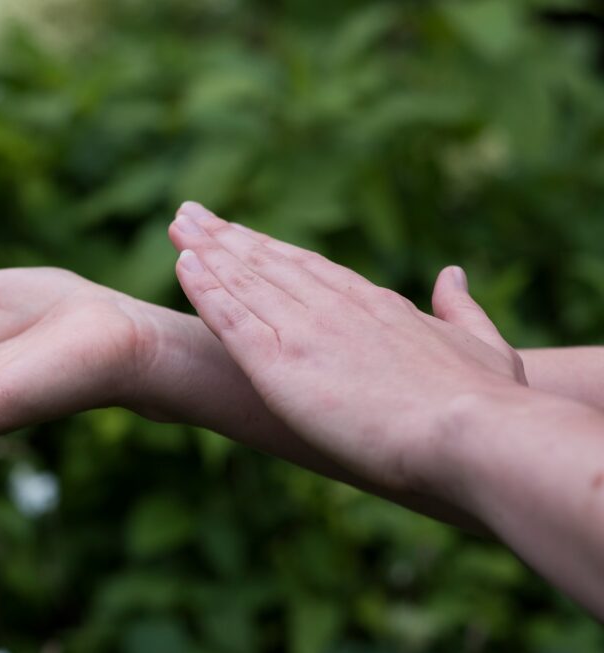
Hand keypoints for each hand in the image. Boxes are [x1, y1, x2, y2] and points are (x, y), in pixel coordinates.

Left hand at [167, 202, 526, 496]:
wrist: (469, 432)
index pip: (308, 267)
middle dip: (225, 236)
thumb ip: (458, 307)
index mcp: (373, 304)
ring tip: (177, 225)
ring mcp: (304, 331)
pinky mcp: (279, 363)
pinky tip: (181, 265)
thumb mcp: (480, 344)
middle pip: (267, 262)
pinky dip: (204, 289)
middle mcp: (332, 306)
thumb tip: (451, 274)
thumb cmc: (484, 400)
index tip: (242, 233)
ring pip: (243, 281)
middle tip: (190, 212)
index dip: (269, 248)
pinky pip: (230, 318)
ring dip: (205, 251)